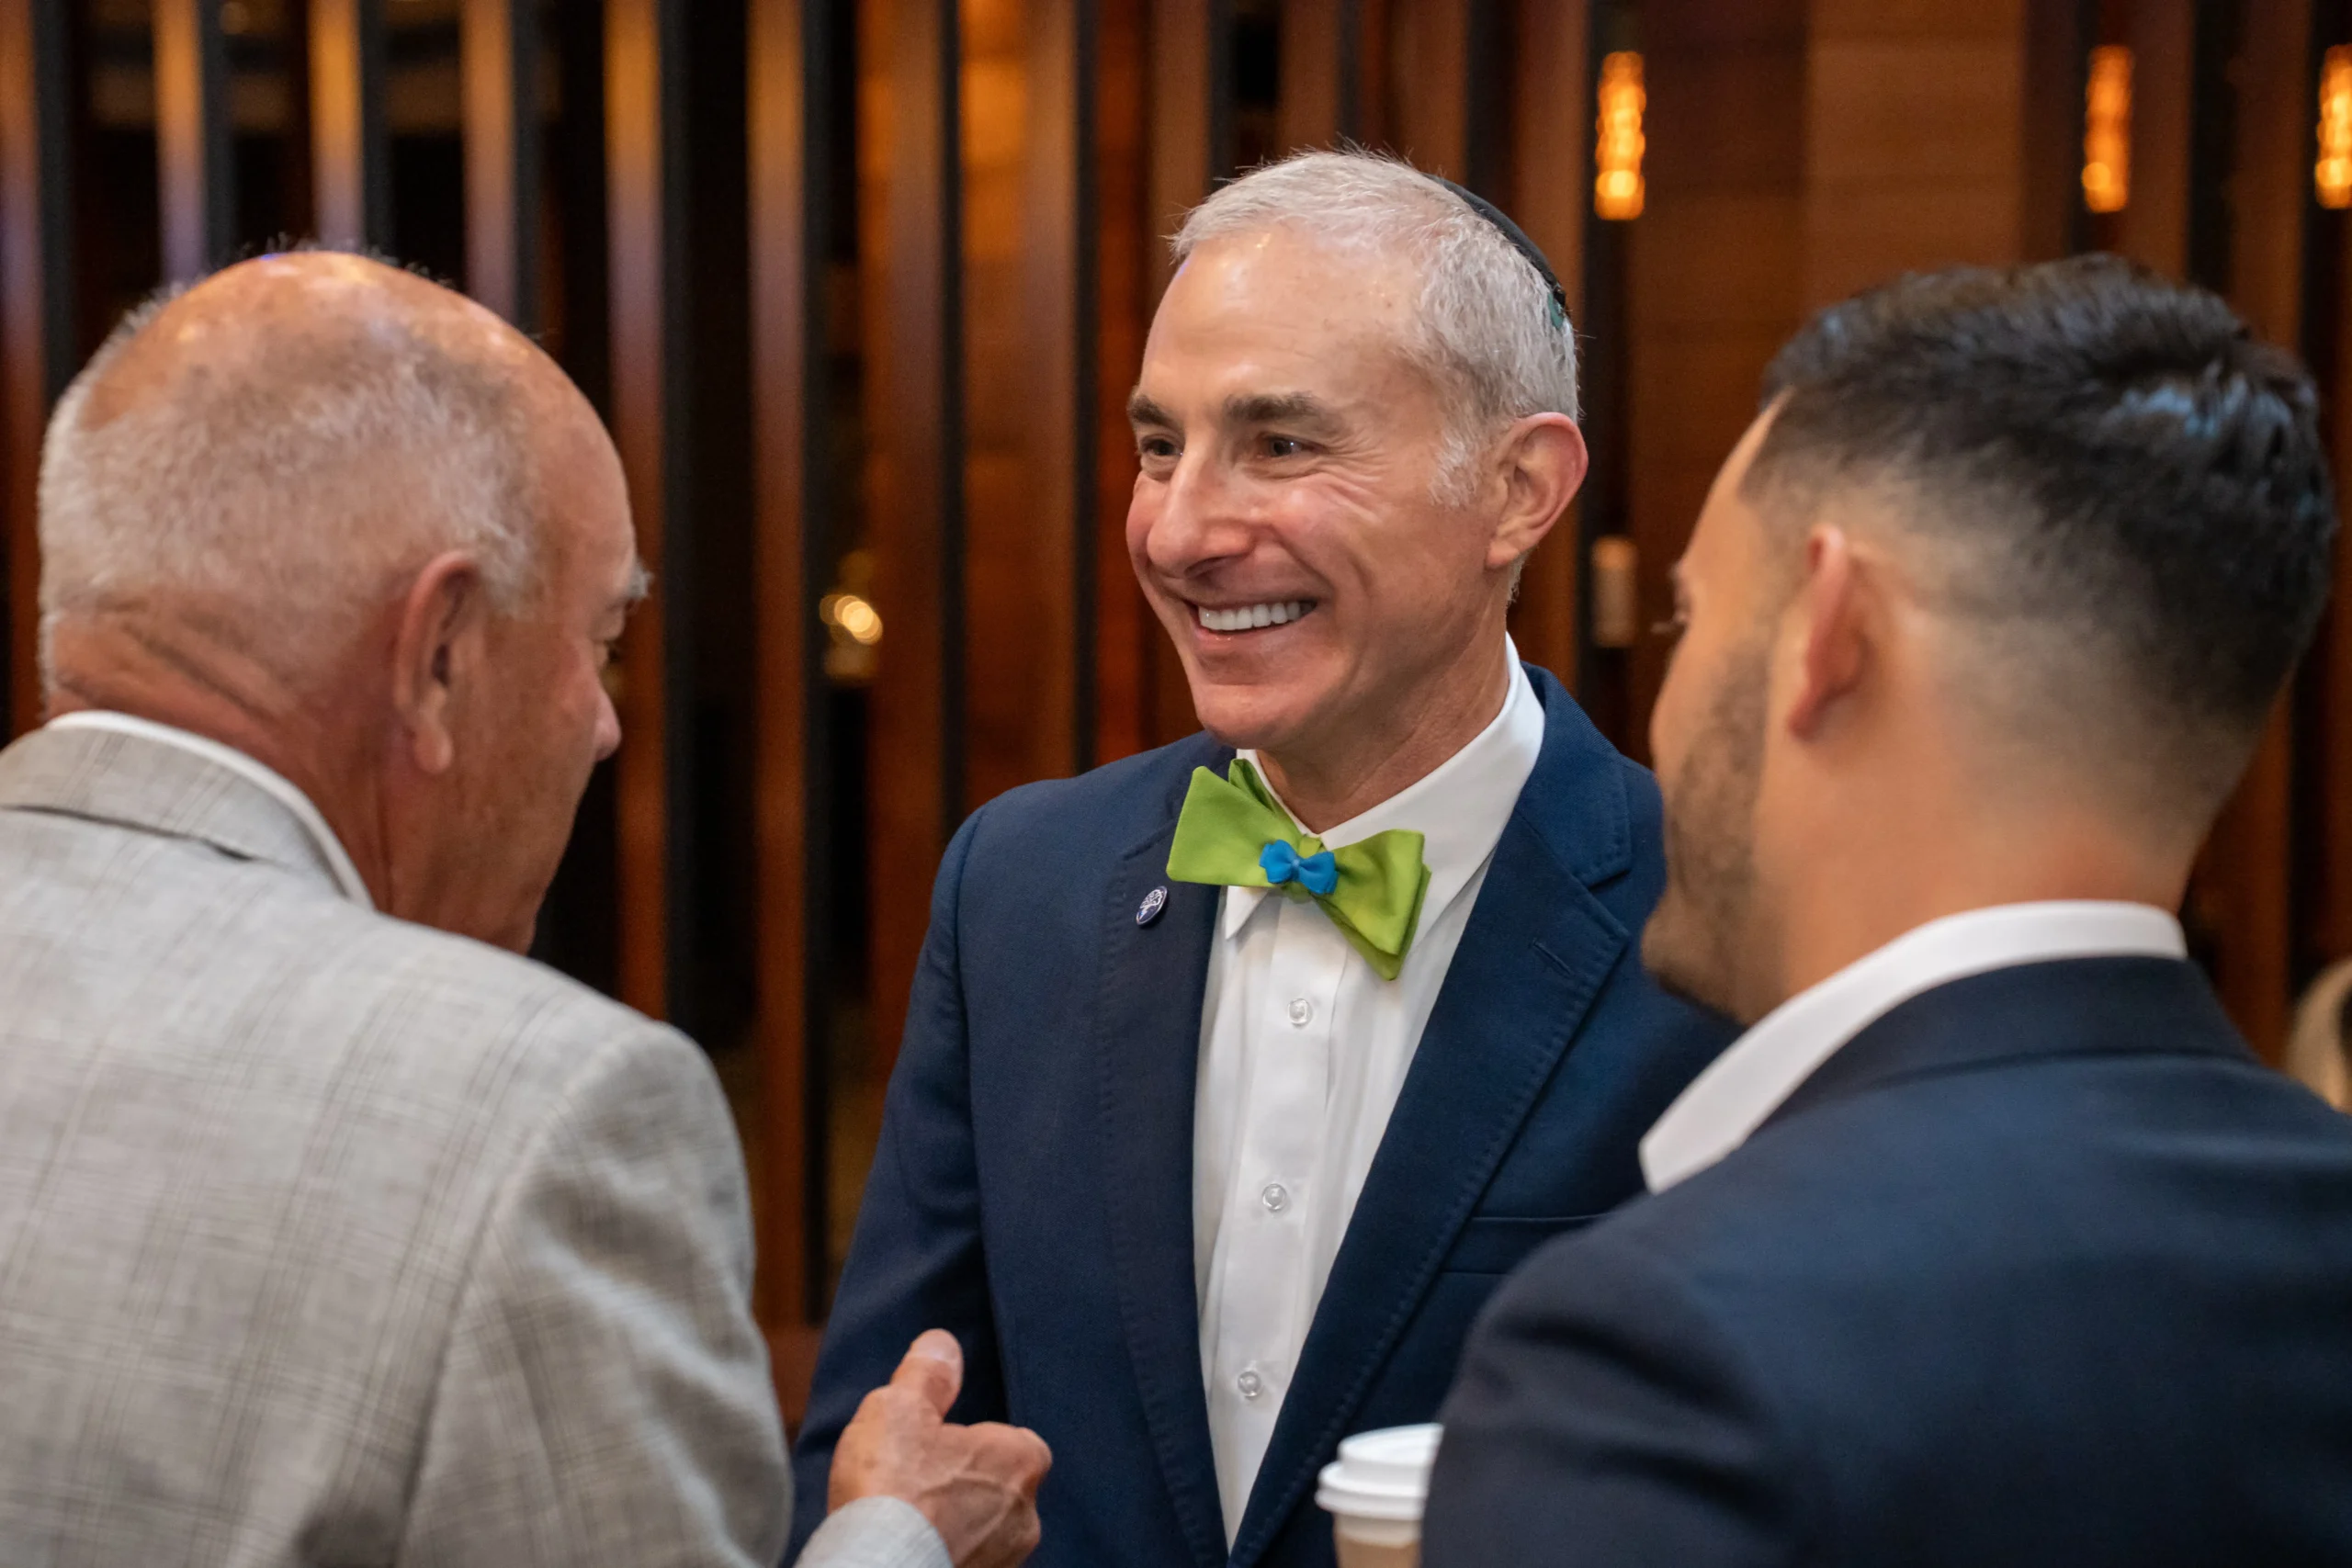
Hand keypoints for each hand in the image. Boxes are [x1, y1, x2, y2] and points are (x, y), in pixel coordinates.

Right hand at [830, 1329, 1052, 1567]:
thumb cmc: (894, 1489)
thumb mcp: (899, 1408)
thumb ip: (927, 1374)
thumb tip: (943, 1344)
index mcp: (1022, 1460)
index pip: (1013, 1442)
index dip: (972, 1443)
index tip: (936, 1447)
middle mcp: (1027, 1515)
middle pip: (998, 1490)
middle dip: (963, 1488)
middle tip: (914, 1486)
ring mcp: (1007, 1560)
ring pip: (984, 1532)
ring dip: (954, 1526)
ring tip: (906, 1522)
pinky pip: (967, 1561)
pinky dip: (945, 1555)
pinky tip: (911, 1551)